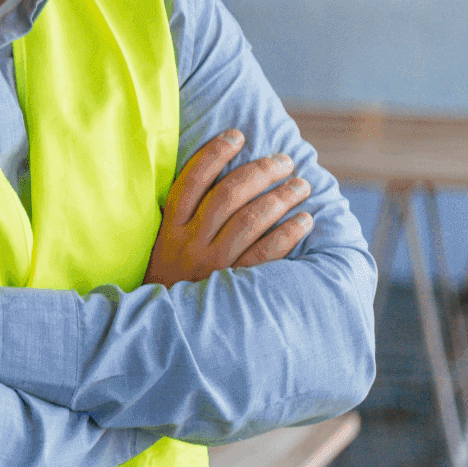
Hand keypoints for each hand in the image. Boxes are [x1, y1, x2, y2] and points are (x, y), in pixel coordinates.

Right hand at [145, 129, 311, 286]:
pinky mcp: (235, 284)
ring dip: (281, 197)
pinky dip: (288, 234)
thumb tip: (216, 181)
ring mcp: (213, 264)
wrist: (164, 331)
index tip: (237, 135)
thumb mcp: (161, 247)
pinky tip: (305, 220)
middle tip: (284, 160)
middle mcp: (189, 243)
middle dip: (260, 171)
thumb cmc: (170, 281)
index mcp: (169, 229)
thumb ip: (181, 219)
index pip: (190, 182)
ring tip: (301, 184)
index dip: (214, 154)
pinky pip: (266, 254)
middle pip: (227, 195)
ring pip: (251, 220)